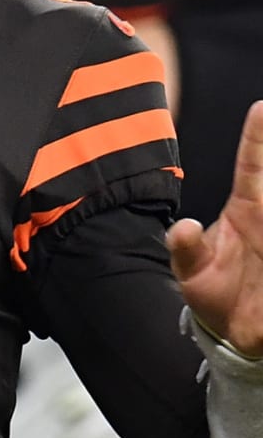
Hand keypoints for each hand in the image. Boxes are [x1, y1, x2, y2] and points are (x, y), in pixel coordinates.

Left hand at [168, 99, 262, 356]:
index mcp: (247, 208)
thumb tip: (183, 228)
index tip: (262, 106)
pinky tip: (261, 251)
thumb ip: (185, 249)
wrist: (232, 330)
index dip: (257, 137)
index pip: (251, 165)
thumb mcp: (190, 270)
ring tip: (258, 224)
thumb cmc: (212, 291)